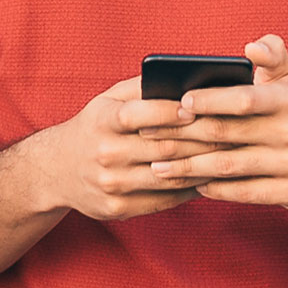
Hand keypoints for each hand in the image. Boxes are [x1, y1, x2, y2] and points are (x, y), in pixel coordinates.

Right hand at [16, 76, 209, 223]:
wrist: (56, 170)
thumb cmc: (94, 127)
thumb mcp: (107, 100)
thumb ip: (141, 88)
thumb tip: (185, 78)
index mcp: (101, 121)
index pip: (137, 115)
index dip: (168, 111)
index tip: (196, 107)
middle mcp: (104, 154)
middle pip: (161, 148)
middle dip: (200, 140)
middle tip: (230, 132)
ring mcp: (111, 185)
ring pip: (167, 176)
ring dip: (202, 167)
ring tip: (227, 156)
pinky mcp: (118, 209)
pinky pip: (162, 200)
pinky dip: (188, 190)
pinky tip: (208, 179)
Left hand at [151, 36, 287, 209]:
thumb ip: (272, 53)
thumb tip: (251, 47)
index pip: (244, 99)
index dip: (210, 100)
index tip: (180, 101)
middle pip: (227, 134)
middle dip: (182, 135)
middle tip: (149, 135)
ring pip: (229, 166)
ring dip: (188, 167)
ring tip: (158, 165)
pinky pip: (244, 192)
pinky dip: (214, 189)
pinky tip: (191, 183)